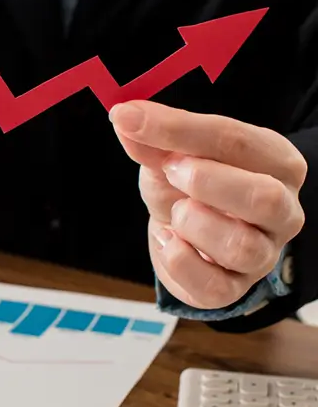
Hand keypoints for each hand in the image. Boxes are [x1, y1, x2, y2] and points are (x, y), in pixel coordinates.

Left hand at [109, 100, 305, 308]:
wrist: (182, 232)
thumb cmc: (186, 186)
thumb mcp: (168, 156)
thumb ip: (152, 140)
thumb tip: (125, 117)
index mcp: (274, 161)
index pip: (236, 140)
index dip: (178, 128)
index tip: (130, 118)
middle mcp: (282, 209)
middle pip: (263, 197)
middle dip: (205, 181)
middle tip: (170, 170)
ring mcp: (264, 253)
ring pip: (240, 246)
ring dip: (192, 223)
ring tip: (174, 212)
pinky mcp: (235, 288)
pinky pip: (214, 286)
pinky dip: (179, 262)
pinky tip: (169, 241)